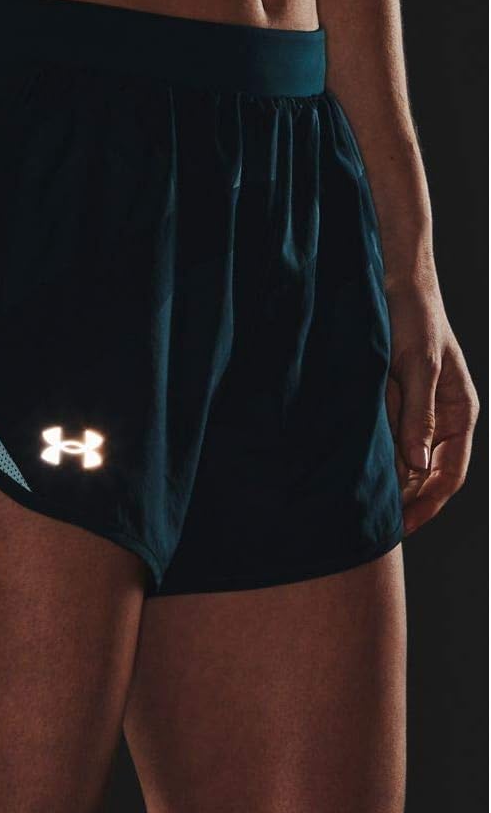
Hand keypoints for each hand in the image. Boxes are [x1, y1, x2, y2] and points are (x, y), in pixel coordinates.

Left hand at [385, 277, 479, 533]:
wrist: (389, 281)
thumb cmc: (411, 317)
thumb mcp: (415, 366)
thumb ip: (417, 416)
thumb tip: (419, 468)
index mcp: (459, 410)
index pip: (449, 473)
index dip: (427, 505)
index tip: (401, 529)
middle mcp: (441, 416)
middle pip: (429, 475)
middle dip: (408, 503)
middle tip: (376, 531)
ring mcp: (416, 410)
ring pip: (406, 461)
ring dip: (390, 485)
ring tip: (362, 514)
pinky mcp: (392, 401)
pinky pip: (387, 441)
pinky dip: (375, 461)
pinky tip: (354, 477)